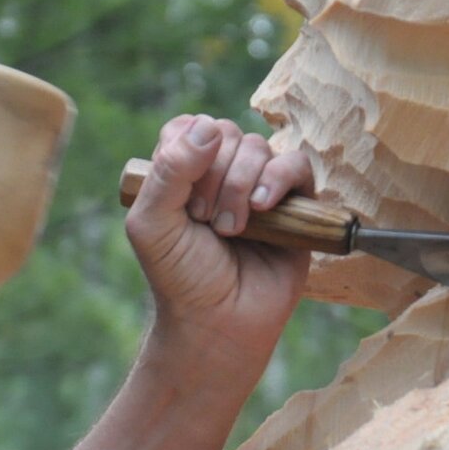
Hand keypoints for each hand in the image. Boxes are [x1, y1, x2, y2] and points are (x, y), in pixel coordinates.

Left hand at [125, 114, 312, 358]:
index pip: (189, 127)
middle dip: (213, 176)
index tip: (180, 193)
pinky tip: (261, 208)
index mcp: (184, 172)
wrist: (217, 322)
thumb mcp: (152, 223)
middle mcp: (222, 173)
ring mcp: (259, 186)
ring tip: (231, 229)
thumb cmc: (180, 277)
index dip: (186, 150)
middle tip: (203, 220)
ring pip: (258, 146)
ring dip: (240, 186)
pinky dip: (278, 179)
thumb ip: (169, 170)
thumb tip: (209, 127)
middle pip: (224, 133)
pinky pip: (297, 164)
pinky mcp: (295, 204)